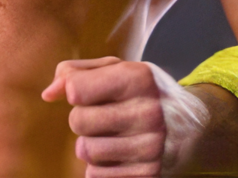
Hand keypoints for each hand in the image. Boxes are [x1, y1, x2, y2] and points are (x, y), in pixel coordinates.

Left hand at [42, 57, 208, 176]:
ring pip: (86, 151)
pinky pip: (97, 176)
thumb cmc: (140, 92)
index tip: (89, 93)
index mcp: (137, 79)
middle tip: (101, 117)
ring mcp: (151, 146)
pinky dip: (99, 167)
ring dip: (90, 144)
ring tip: (109, 136)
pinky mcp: (149, 174)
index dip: (75, 92)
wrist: (189, 124)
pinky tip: (116, 155)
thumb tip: (48, 95)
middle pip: (78, 122)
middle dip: (82, 119)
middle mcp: (148, 112)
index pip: (76, 90)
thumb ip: (74, 73)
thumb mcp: (114, 69)